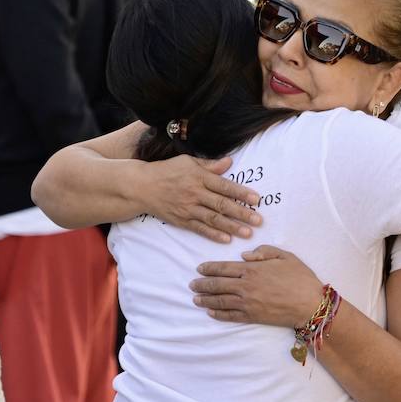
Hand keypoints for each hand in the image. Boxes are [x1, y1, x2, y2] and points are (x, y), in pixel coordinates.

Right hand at [143, 156, 262, 242]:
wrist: (142, 187)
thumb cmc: (168, 171)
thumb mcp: (188, 162)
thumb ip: (210, 164)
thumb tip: (230, 162)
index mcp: (199, 176)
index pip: (224, 186)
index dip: (241, 193)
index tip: (257, 199)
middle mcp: (195, 193)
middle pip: (222, 205)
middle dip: (242, 213)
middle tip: (259, 221)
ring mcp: (188, 208)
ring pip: (213, 219)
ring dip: (231, 227)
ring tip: (248, 233)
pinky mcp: (181, 220)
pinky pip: (199, 229)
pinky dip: (213, 234)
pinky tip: (226, 239)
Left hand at [191, 245, 325, 327]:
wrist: (310, 303)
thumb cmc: (300, 277)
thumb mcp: (285, 256)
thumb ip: (263, 251)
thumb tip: (244, 256)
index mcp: (252, 269)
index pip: (224, 268)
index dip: (209, 268)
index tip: (199, 269)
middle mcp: (246, 286)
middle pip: (217, 285)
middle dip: (202, 284)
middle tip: (192, 285)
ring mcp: (247, 303)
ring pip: (220, 301)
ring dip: (206, 300)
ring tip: (196, 299)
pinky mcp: (252, 316)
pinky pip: (230, 316)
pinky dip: (218, 314)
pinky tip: (211, 312)